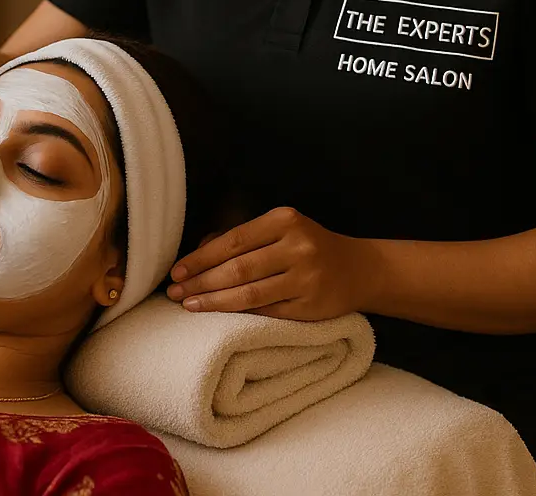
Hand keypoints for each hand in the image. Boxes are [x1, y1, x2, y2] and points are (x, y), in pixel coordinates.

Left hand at [164, 207, 374, 320]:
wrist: (360, 269)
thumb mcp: (281, 230)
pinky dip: (240, 314)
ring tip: (190, 306)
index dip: (201, 259)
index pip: (233, 241)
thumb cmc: (309, 246)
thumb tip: (199, 254)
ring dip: (215, 302)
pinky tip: (220, 315)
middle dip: (202, 282)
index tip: (177, 271)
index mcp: (284, 220)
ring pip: (250, 294)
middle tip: (175, 293)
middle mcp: (297, 246)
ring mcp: (306, 278)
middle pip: (238, 269)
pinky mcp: (311, 306)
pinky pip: (267, 312)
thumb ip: (243, 238)